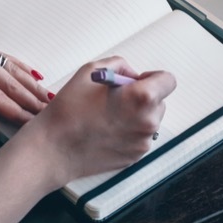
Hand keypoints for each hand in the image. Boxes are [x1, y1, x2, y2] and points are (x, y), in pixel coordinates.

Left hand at [0, 26, 50, 139]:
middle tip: (49, 113)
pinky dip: (21, 67)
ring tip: (48, 98)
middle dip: (31, 99)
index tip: (32, 125)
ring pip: (11, 67)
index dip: (16, 113)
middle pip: (9, 81)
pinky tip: (35, 76)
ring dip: (30, 84)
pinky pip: (3, 56)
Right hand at [19, 55, 176, 186]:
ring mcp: (143, 142)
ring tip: (107, 115)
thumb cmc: (69, 111)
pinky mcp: (135, 156)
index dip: (152, 77)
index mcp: (142, 97)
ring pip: (149, 120)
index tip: (137, 80)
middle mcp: (148, 122)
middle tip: (116, 98)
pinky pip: (139, 136)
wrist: (54, 149)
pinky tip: (106, 129)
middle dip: (142, 96)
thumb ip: (119, 65)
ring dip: (136, 114)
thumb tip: (131, 75)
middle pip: (159, 101)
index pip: (168, 80)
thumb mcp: (91, 71)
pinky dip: (129, 131)